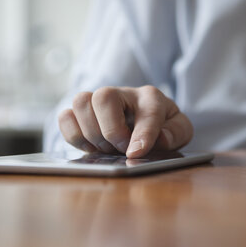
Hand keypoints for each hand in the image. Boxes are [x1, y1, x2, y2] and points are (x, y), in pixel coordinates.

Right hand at [58, 86, 192, 157]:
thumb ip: (176, 133)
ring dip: (91, 132)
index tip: (135, 153)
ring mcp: (98, 101)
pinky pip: (65, 117)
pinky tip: (91, 146)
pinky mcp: (80, 113)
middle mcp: (122, 94)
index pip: (148, 111)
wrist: (146, 122)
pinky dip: (74, 135)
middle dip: (111, 131)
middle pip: (103, 97)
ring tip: (106, 148)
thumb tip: (160, 140)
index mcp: (151, 97)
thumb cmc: (163, 126)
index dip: (142, 134)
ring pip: (80, 102)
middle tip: (121, 148)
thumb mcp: (180, 130)